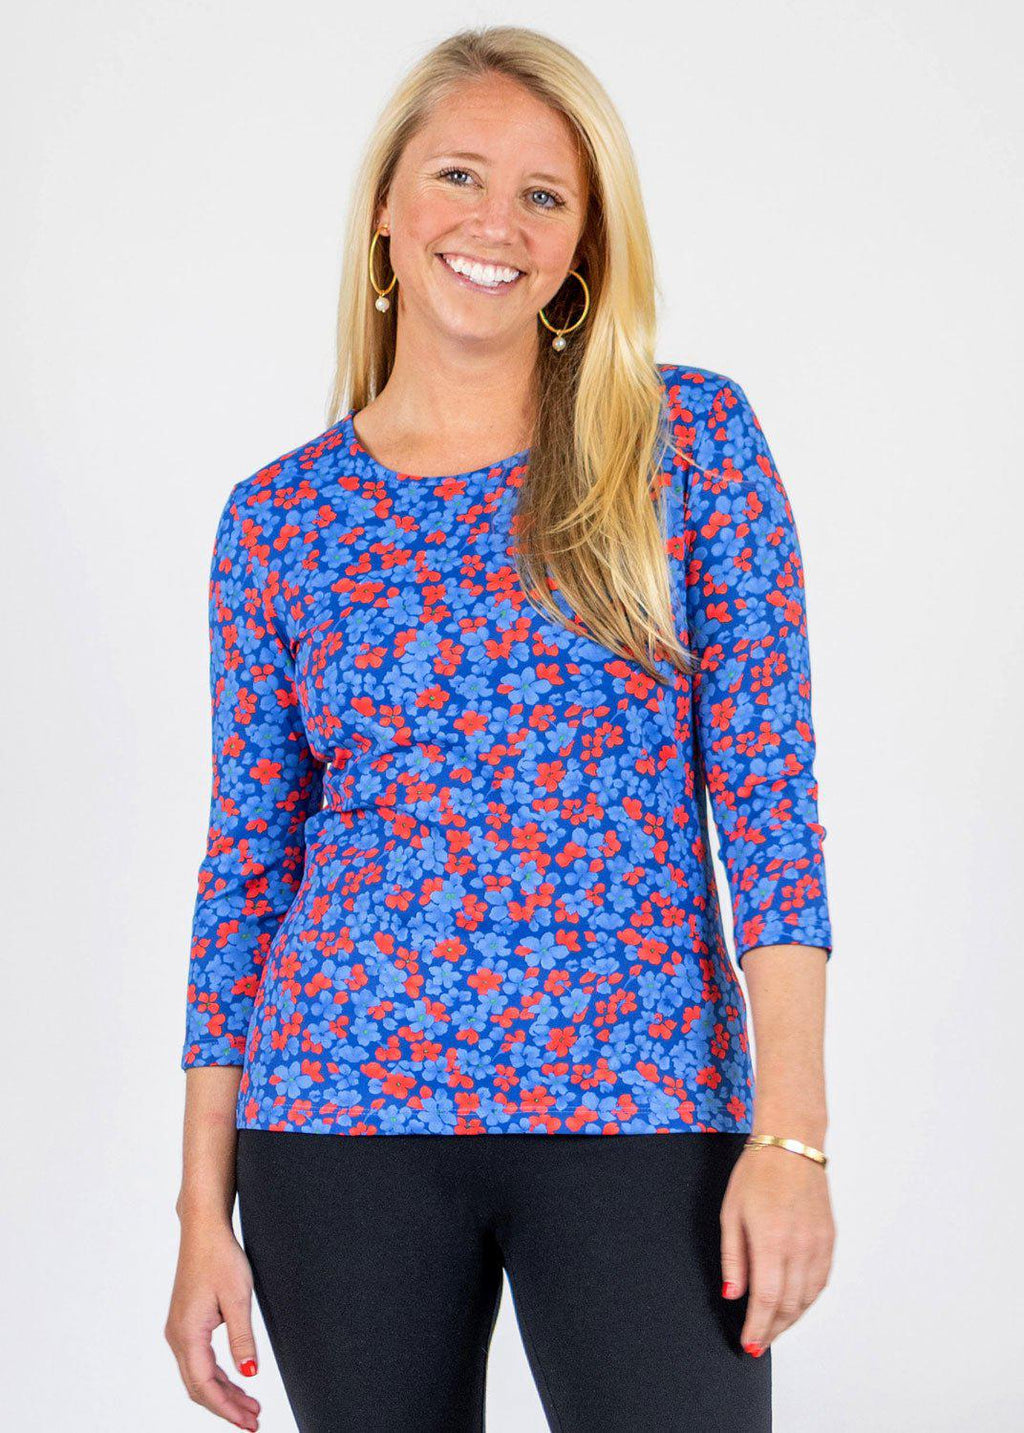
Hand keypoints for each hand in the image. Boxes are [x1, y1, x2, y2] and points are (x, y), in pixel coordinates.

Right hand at [164, 1216, 261, 1430]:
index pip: (205, 1386)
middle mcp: (177, 1337)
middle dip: (226, 1407)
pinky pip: (198, 1361)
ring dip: (223, 1393)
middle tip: (254, 1421)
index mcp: (187, 1334)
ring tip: (251, 1406)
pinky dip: (217, 1376)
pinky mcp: (185, 1324)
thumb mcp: (239, 1297)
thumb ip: (242, 1338)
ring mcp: (178, 1331)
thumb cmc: (220, 1257)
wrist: (203, 1230)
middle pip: (199, 1387)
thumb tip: (249, 1375)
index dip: (227, 1409)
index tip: (249, 1423)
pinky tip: (237, 1381)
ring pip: (198, 1376)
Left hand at [720, 1143, 834, 1355]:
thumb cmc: (756, 1174)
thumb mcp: (731, 1214)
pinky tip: (795, 1306)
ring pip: (808, 1298)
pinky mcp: (829, 1240)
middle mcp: (799, 1246)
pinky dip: (808, 1300)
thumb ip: (733, 1258)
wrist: (791, 1146)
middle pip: (789, 1305)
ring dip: (791, 1320)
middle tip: (758, 1342)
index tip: (748, 1343)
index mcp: (771, 1240)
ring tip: (774, 1329)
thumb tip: (733, 1295)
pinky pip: (821, 1281)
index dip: (758, 1327)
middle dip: (773, 1329)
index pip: (767, 1299)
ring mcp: (818, 1244)